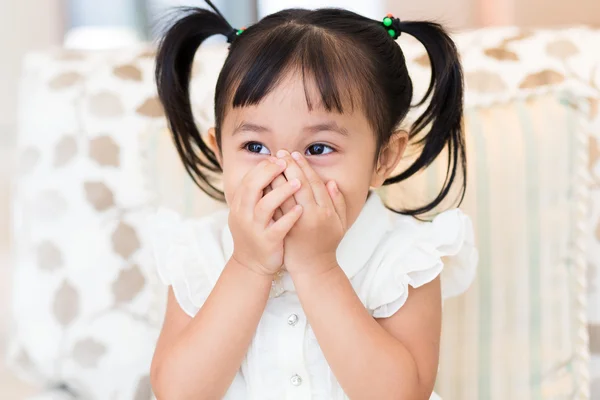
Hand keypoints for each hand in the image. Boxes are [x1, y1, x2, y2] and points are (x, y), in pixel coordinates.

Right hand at [229, 158, 302, 275]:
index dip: (264, 167)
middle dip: (270, 173)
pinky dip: (289, 217)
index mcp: (239, 205)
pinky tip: (301, 208)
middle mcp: (243, 215)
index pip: (249, 179)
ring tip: (298, 182)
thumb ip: (256, 191)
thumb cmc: (255, 232)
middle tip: (287, 163)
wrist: (251, 264)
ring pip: (265, 206)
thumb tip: (268, 165)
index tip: (279, 158)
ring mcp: (254, 229)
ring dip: (282, 192)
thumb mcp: (248, 211)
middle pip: (253, 187)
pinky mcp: (267, 242)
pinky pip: (278, 227)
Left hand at [275, 150, 347, 274]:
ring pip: (285, 195)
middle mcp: (313, 215)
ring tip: (271, 162)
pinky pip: (275, 207)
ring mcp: (297, 223)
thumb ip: (337, 202)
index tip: (296, 155)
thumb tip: (331, 183)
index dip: (304, 167)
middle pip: (299, 184)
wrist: (313, 268)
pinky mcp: (284, 229)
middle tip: (281, 152)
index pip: (314, 183)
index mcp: (326, 211)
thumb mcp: (340, 224)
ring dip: (277, 176)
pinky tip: (263, 182)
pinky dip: (270, 194)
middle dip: (289, 166)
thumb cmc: (327, 244)